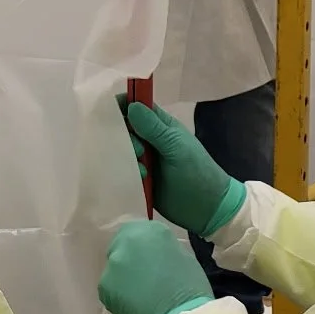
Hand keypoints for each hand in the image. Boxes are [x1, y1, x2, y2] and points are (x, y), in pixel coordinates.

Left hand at [99, 220, 212, 313]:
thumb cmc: (190, 287)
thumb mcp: (181, 255)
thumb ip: (161, 248)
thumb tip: (153, 252)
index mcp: (149, 230)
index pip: (136, 230)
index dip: (141, 246)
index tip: (148, 258)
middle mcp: (127, 242)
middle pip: (121, 246)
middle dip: (130, 259)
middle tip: (142, 277)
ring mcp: (112, 264)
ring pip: (115, 268)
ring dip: (124, 277)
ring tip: (140, 294)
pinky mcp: (104, 286)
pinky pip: (110, 288)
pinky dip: (119, 295)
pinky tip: (133, 305)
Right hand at [121, 99, 244, 237]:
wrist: (206, 209)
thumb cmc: (197, 172)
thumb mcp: (176, 147)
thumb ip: (153, 128)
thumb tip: (131, 106)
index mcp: (161, 125)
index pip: (136, 105)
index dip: (121, 104)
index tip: (107, 111)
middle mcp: (148, 140)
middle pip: (123, 128)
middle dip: (123, 136)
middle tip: (140, 152)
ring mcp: (142, 160)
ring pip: (120, 150)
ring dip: (125, 157)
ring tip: (143, 172)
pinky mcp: (137, 179)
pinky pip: (121, 170)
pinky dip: (123, 173)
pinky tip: (137, 180)